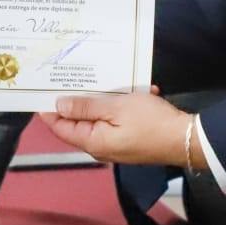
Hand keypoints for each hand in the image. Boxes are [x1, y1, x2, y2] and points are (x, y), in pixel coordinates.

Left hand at [40, 92, 192, 166]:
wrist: (186, 139)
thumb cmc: (149, 121)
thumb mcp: (116, 107)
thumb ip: (86, 107)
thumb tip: (59, 106)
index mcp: (93, 141)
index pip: (61, 128)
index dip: (48, 111)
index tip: (39, 91)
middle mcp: (100, 147)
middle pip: (78, 124)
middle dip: (72, 102)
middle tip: (65, 77)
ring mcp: (116, 145)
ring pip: (98, 120)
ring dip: (98, 101)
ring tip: (95, 78)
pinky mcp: (130, 140)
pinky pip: (115, 121)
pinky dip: (117, 106)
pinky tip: (128, 90)